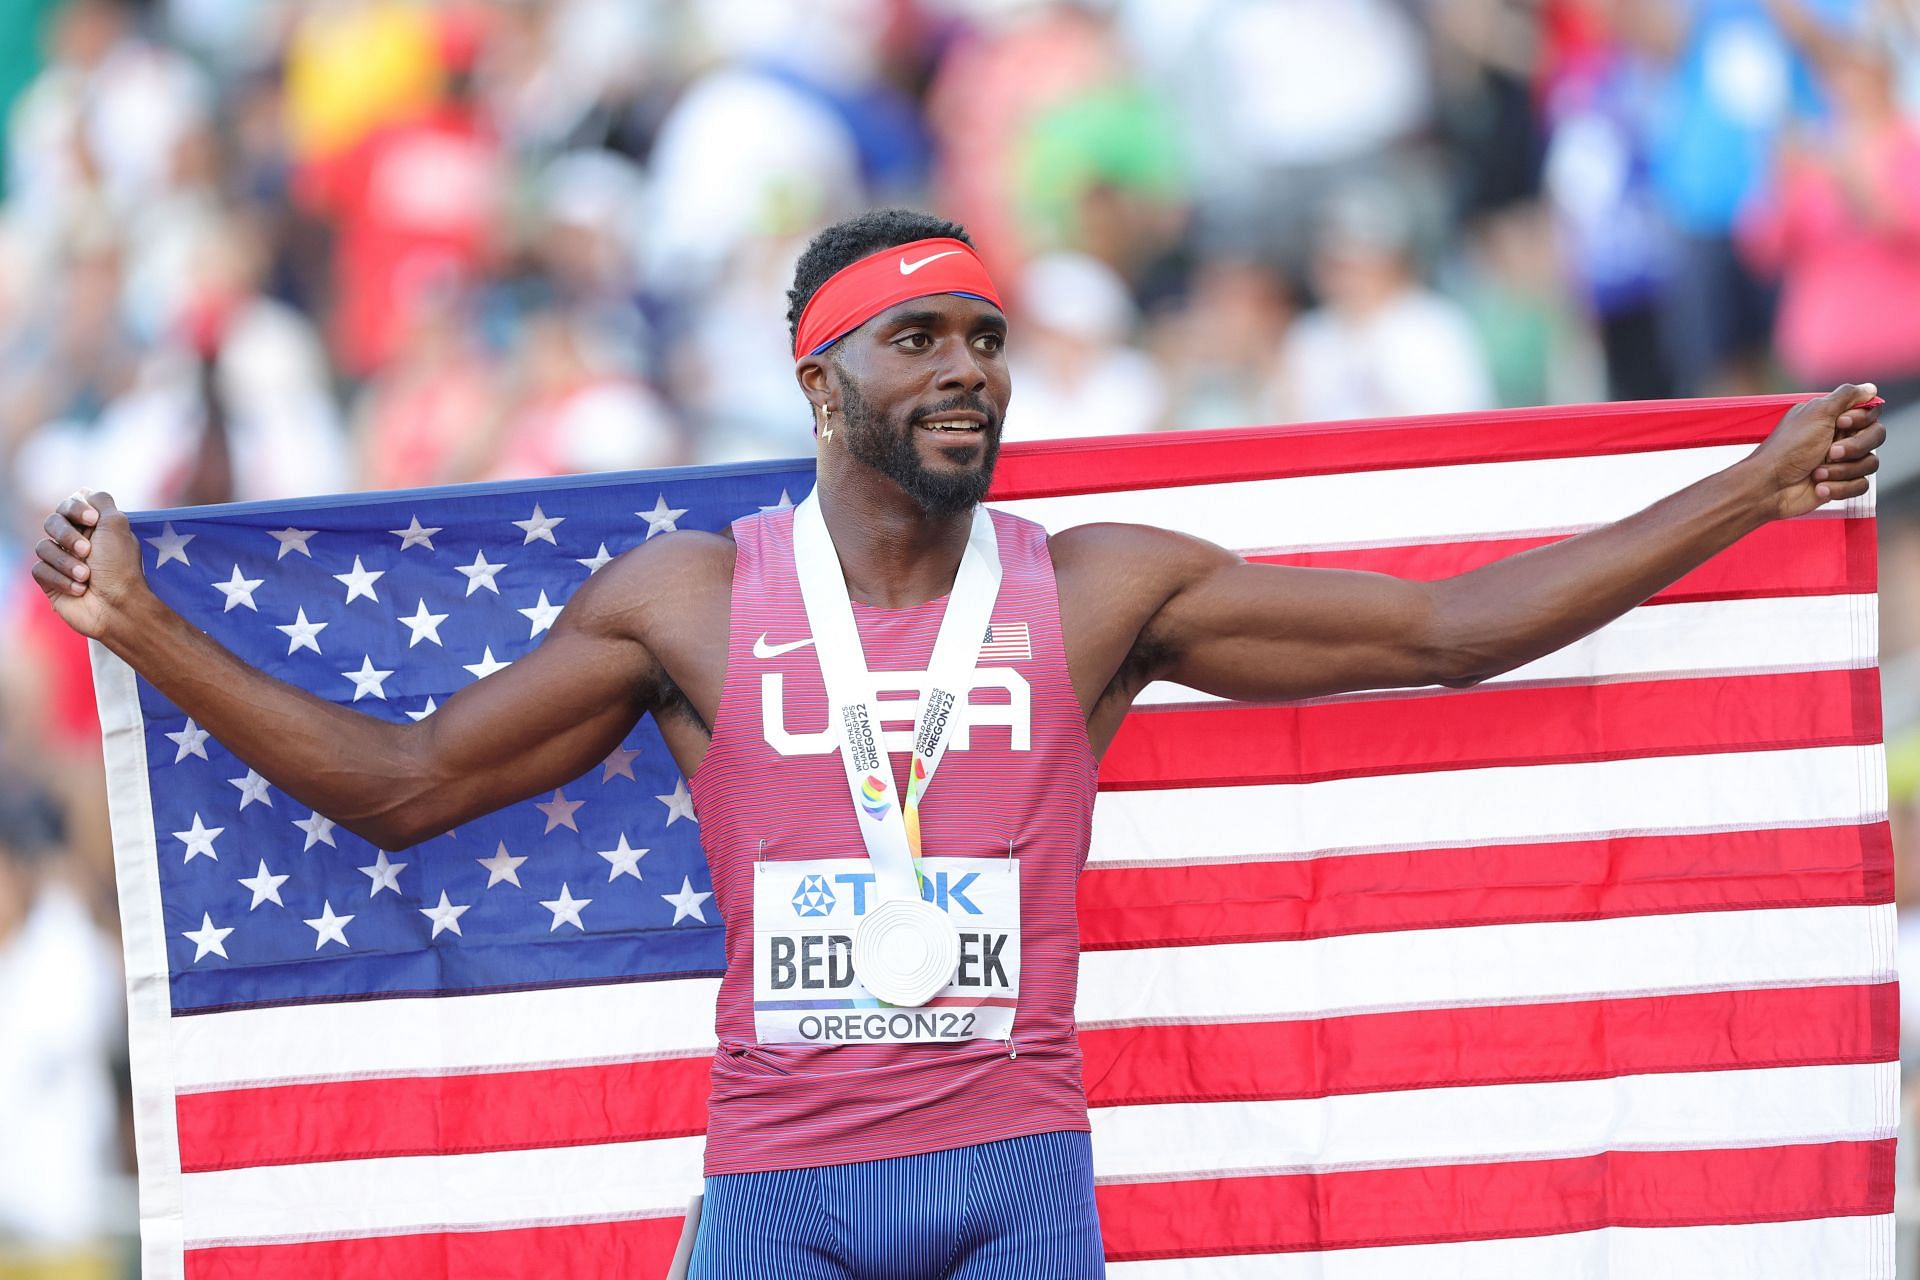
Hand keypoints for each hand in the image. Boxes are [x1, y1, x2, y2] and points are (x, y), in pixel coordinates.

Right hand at [32, 490, 147, 640]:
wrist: (117, 607)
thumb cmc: (120, 567)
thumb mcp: (117, 526)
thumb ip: (101, 502)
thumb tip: (85, 491)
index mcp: (95, 528)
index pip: (69, 505)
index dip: (76, 509)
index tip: (93, 520)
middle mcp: (77, 542)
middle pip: (52, 522)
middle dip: (67, 535)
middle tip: (87, 551)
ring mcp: (62, 561)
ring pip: (43, 547)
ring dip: (66, 562)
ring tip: (86, 576)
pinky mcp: (50, 581)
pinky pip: (39, 569)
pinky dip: (59, 578)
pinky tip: (78, 589)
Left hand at [1746, 383, 1884, 519]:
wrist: (1769, 487)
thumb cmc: (1789, 448)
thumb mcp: (1817, 413)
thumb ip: (1846, 396)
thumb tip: (1870, 387)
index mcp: (1833, 418)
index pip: (1871, 413)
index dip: (1860, 419)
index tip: (1839, 423)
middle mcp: (1840, 437)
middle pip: (1876, 437)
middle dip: (1854, 447)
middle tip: (1830, 452)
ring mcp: (1841, 462)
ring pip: (1870, 463)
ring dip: (1842, 470)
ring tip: (1817, 473)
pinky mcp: (1840, 484)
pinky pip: (1861, 485)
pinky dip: (1839, 487)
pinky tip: (1819, 488)